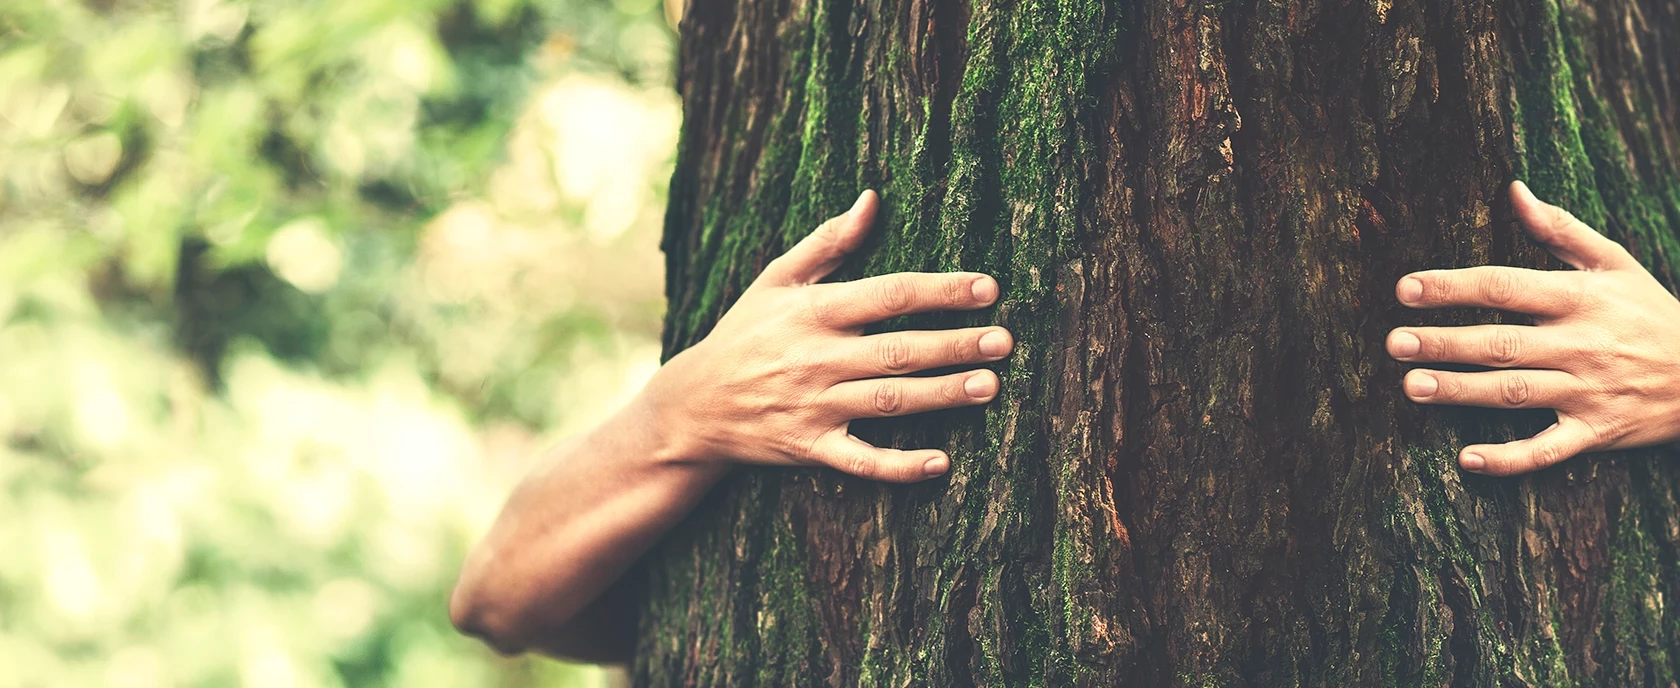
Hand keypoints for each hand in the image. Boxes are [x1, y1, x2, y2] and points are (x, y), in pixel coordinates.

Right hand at [639, 190, 1012, 482]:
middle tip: (1004, 340)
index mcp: (814, 312)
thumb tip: (872, 200)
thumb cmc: (745, 333)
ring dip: (942, 395)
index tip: (987, 288)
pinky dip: (899, 466)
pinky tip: (941, 463)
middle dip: (954, 345)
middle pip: (898, 350)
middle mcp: (817, 358)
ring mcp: (815, 407)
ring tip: (990, 386)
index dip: (940, 290)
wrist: (694, 405)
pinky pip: (861, 460)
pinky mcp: (812, 448)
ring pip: (889, 401)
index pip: (888, 294)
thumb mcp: (776, 280)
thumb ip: (828, 242)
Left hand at [1386, 181, 1679, 475]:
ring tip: (1412, 386)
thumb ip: (1560, 229)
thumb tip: (1514, 191)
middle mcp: (1581, 345)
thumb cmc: (1651, 312)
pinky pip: (1548, 450)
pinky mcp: (1597, 432)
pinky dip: (1509, 459)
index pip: (1505, 286)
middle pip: (1502, 343)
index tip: (1404, 289)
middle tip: (1393, 342)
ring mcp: (1588, 392)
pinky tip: (1466, 459)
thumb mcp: (1615, 263)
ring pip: (1515, 393)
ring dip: (1461, 391)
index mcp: (1580, 299)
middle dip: (1445, 343)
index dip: (1453, 287)